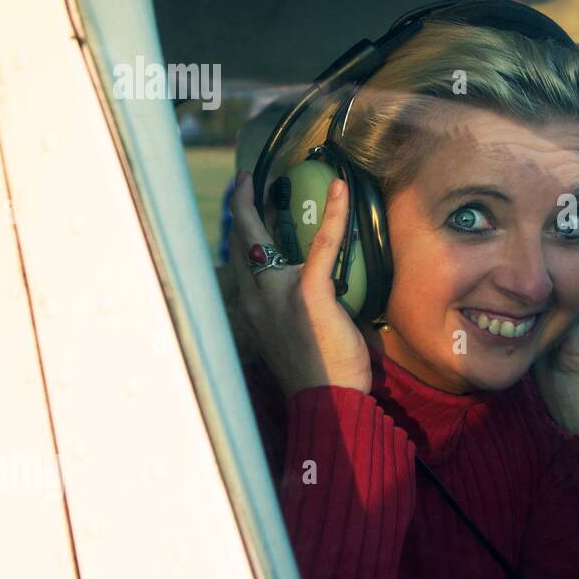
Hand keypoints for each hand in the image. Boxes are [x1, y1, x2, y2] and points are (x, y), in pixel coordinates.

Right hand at [228, 170, 372, 397]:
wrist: (327, 400)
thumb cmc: (320, 375)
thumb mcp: (291, 338)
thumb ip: (292, 310)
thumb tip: (315, 290)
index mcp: (252, 309)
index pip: (239, 261)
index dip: (237, 229)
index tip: (239, 204)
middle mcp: (256, 297)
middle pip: (241, 240)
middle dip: (239, 204)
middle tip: (245, 179)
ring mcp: (279, 293)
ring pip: (264, 237)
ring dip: (267, 203)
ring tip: (279, 178)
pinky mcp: (309, 291)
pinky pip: (323, 243)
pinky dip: (334, 213)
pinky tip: (341, 190)